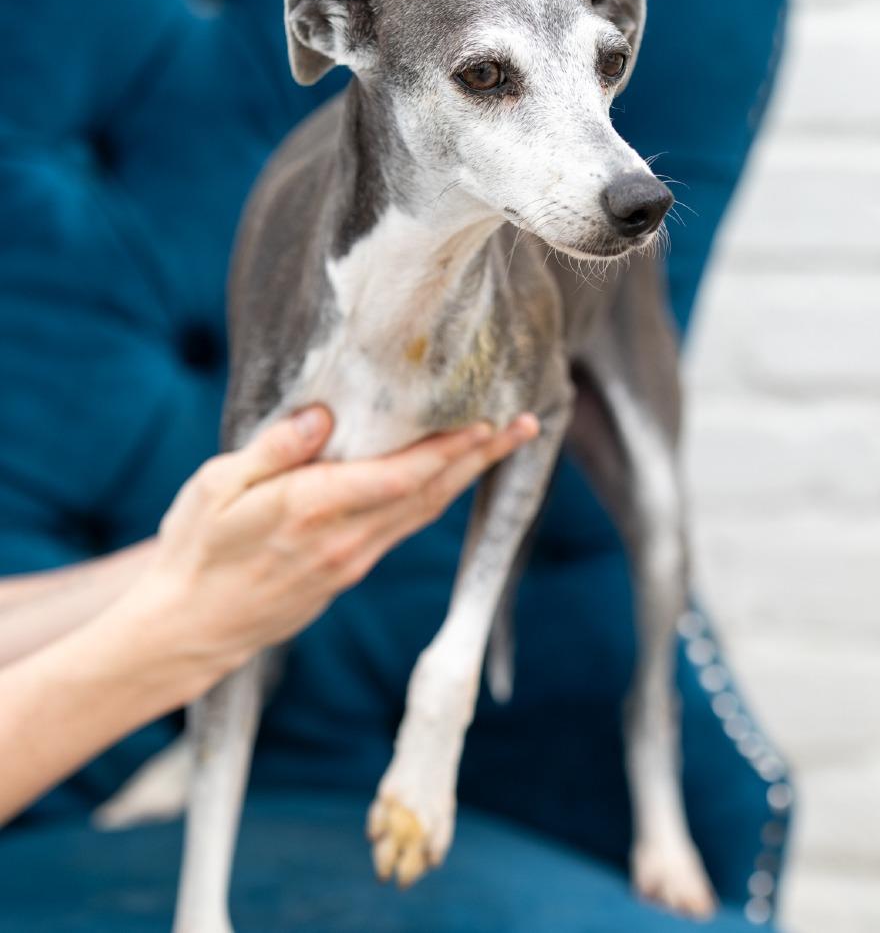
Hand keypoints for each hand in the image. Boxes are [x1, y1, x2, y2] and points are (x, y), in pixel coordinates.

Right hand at [121, 406, 538, 692]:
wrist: (189, 628)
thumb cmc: (195, 550)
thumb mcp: (216, 487)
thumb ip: (274, 449)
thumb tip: (324, 415)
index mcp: (312, 508)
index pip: (401, 476)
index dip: (451, 449)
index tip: (491, 423)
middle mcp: (345, 538)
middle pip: (430, 492)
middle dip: (481, 457)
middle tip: (526, 426)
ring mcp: (352, 561)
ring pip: (423, 513)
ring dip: (465, 477)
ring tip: (499, 447)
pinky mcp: (348, 574)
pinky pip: (403, 530)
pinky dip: (433, 499)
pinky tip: (444, 480)